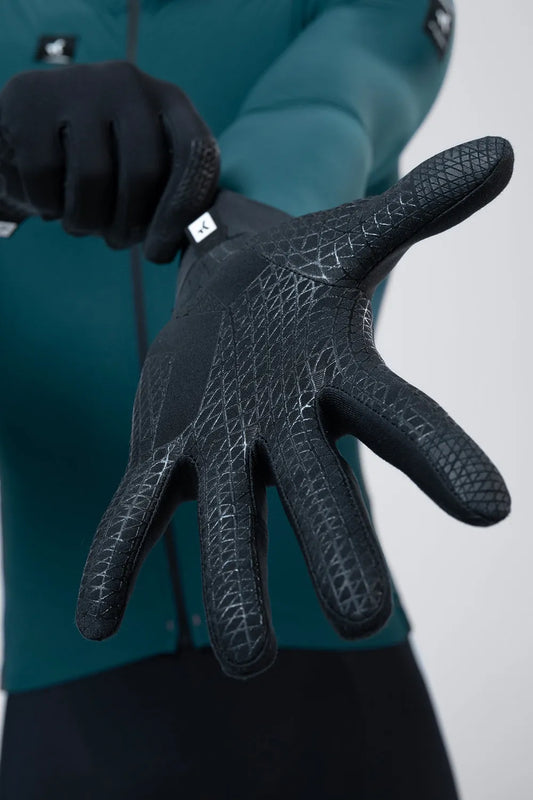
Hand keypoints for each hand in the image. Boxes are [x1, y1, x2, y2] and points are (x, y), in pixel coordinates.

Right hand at [0, 61, 218, 261]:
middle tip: (116, 242)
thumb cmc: (103, 166)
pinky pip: (45, 176)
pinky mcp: (30, 101)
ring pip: (92, 177)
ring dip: (86, 221)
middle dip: (129, 224)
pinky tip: (50, 201)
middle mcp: (130, 83)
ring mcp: (78, 85)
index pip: (198, 153)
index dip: (182, 212)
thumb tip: (202, 238)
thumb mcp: (145, 172)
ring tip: (83, 223)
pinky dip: (47, 205)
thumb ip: (175, 197)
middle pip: (144, 171)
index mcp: (171, 101)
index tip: (158, 252)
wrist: (27, 132)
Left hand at [77, 137, 512, 676]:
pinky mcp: (163, 452)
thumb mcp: (354, 234)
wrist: (228, 288)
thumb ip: (421, 207)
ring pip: (229, 520)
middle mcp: (285, 426)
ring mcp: (220, 446)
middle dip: (338, 550)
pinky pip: (136, 510)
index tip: (491, 506)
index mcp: (337, 378)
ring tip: (246, 660)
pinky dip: (116, 559)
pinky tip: (96, 618)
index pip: (401, 420)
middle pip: (318, 491)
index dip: (443, 457)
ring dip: (235, 585)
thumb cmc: (300, 273)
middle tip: (363, 619)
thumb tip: (502, 152)